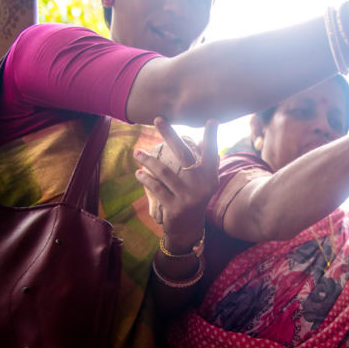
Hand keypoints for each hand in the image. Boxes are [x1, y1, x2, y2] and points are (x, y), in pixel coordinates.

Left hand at [134, 118, 219, 251]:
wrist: (188, 228)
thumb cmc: (193, 198)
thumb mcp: (203, 183)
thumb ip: (203, 164)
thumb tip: (198, 139)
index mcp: (210, 177)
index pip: (211, 153)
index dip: (212, 137)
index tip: (212, 120)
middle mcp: (202, 185)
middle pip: (184, 154)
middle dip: (170, 135)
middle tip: (157, 119)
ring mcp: (188, 197)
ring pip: (165, 172)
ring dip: (148, 160)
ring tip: (136, 153)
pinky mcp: (175, 207)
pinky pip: (157, 188)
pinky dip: (146, 179)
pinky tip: (138, 173)